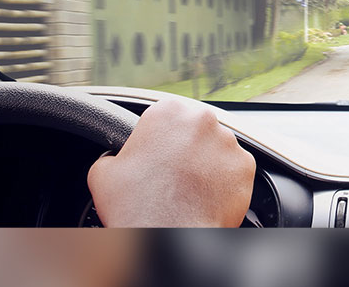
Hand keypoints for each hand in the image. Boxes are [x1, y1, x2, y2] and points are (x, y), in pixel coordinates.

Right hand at [87, 96, 255, 226]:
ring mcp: (227, 142)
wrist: (168, 237)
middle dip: (186, 148)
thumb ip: (113, 154)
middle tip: (173, 174)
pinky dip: (224, 181)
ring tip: (190, 189)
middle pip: (194, 129)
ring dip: (206, 163)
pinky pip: (234, 169)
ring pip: (217, 148)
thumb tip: (116, 158)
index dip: (160, 138)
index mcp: (167, 111)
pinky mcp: (244, 165)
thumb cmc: (136, 206)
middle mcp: (201, 119)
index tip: (157, 155)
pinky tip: (206, 196)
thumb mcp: (103, 173)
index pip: (166, 116)